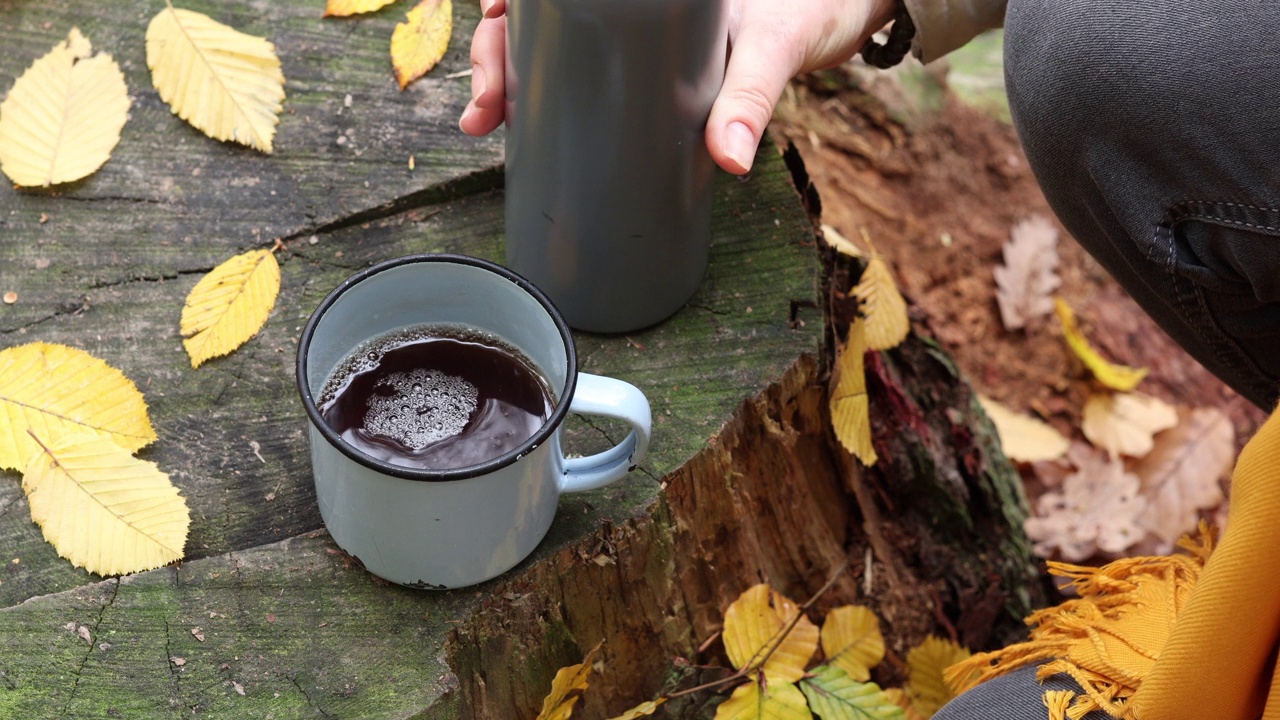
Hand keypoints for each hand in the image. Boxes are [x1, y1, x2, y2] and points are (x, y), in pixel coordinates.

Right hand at [460, 0, 898, 174]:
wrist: (844, 10)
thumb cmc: (811, 7)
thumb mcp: (778, 44)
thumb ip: (752, 97)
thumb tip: (726, 159)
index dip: (507, 3)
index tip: (491, 27)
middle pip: (536, 13)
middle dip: (494, 53)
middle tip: (484, 110)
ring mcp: (633, 29)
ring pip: (547, 41)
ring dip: (507, 76)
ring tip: (486, 122)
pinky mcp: (644, 61)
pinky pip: (579, 68)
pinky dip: (544, 93)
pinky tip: (519, 124)